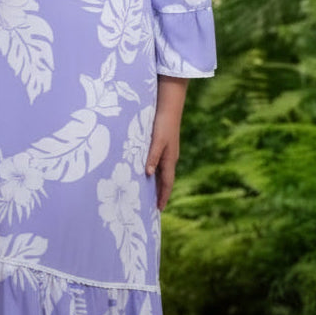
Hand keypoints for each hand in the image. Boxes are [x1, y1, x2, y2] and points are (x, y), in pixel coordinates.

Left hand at [146, 76, 187, 209]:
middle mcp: (169, 157)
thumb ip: (152, 156)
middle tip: (151, 206)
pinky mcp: (162, 143)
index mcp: (169, 159)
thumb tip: (148, 174)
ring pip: (161, 171)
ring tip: (147, 192)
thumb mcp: (157, 141)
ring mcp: (167, 151)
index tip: (158, 210)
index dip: (162, 196)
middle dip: (159, 193)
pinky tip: (146, 171)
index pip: (167, 183)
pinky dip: (153, 171)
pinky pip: (158, 162)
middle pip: (165, 180)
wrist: (168, 105)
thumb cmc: (162, 123)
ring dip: (156, 183)